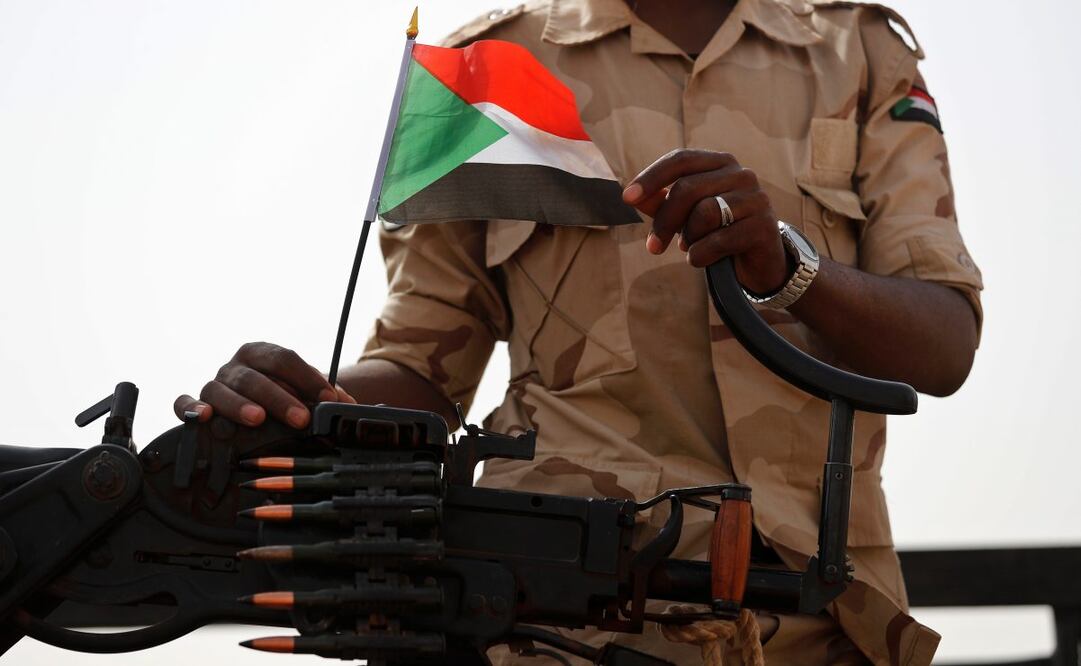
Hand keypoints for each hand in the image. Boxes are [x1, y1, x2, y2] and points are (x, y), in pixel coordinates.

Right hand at [173, 342, 354, 427]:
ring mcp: (214, 384)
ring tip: (257, 418)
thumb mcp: (304, 391)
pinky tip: (203, 417)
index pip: (285, 359)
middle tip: (300, 418)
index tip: (328, 399)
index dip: (308, 379)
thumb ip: (324, 395)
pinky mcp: (196, 403)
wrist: (255, 404)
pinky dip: (189, 408)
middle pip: (256, 377)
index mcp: (263, 354)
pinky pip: (183, 402)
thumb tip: (347, 406)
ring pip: (221, 390)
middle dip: (280, 398)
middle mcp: (236, 366)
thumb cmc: (283, 396)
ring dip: (240, 404)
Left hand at [622, 149, 789, 294]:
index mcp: (720, 163)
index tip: (627, 198)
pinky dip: (701, 254)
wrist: (758, 261)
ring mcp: (756, 198)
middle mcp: (741, 174)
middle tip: (653, 247)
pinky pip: (719, 240)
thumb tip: (631, 196)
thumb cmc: (717, 231)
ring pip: (704, 213)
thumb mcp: (685, 216)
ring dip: (688, 238)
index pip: (680, 160)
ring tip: (690, 248)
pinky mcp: (764, 226)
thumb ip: (660, 203)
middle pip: (687, 189)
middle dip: (664, 221)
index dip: (651, 177)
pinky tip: (701, 259)